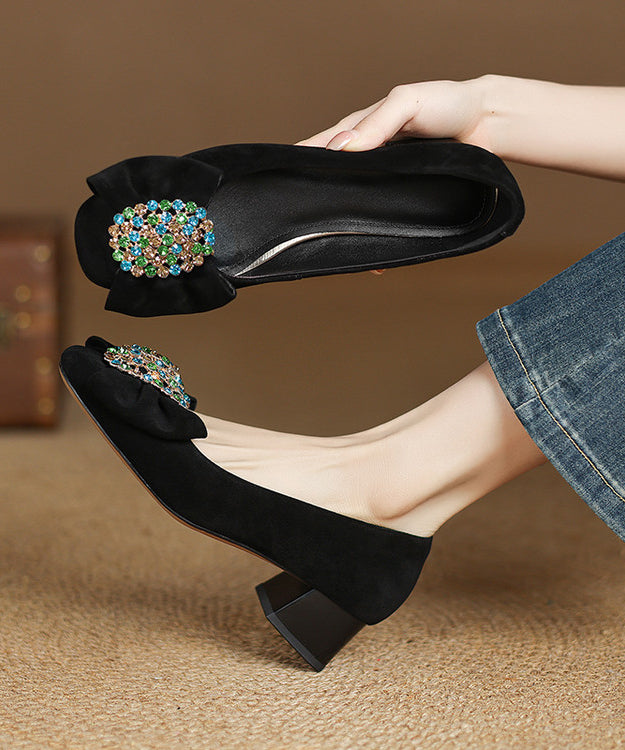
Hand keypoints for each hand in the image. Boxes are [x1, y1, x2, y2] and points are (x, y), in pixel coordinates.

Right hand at [297, 77, 490, 273]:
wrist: (487, 124)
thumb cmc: (445, 102)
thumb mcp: (407, 103)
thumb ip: (376, 124)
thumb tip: (340, 149)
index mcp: (358, 131)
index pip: (318, 149)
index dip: (297, 165)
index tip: (277, 185)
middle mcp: (366, 159)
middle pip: (332, 184)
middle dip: (316, 204)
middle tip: (300, 227)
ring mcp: (385, 181)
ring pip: (356, 209)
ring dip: (346, 229)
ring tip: (332, 249)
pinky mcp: (406, 200)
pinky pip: (386, 223)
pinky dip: (378, 242)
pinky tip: (375, 261)